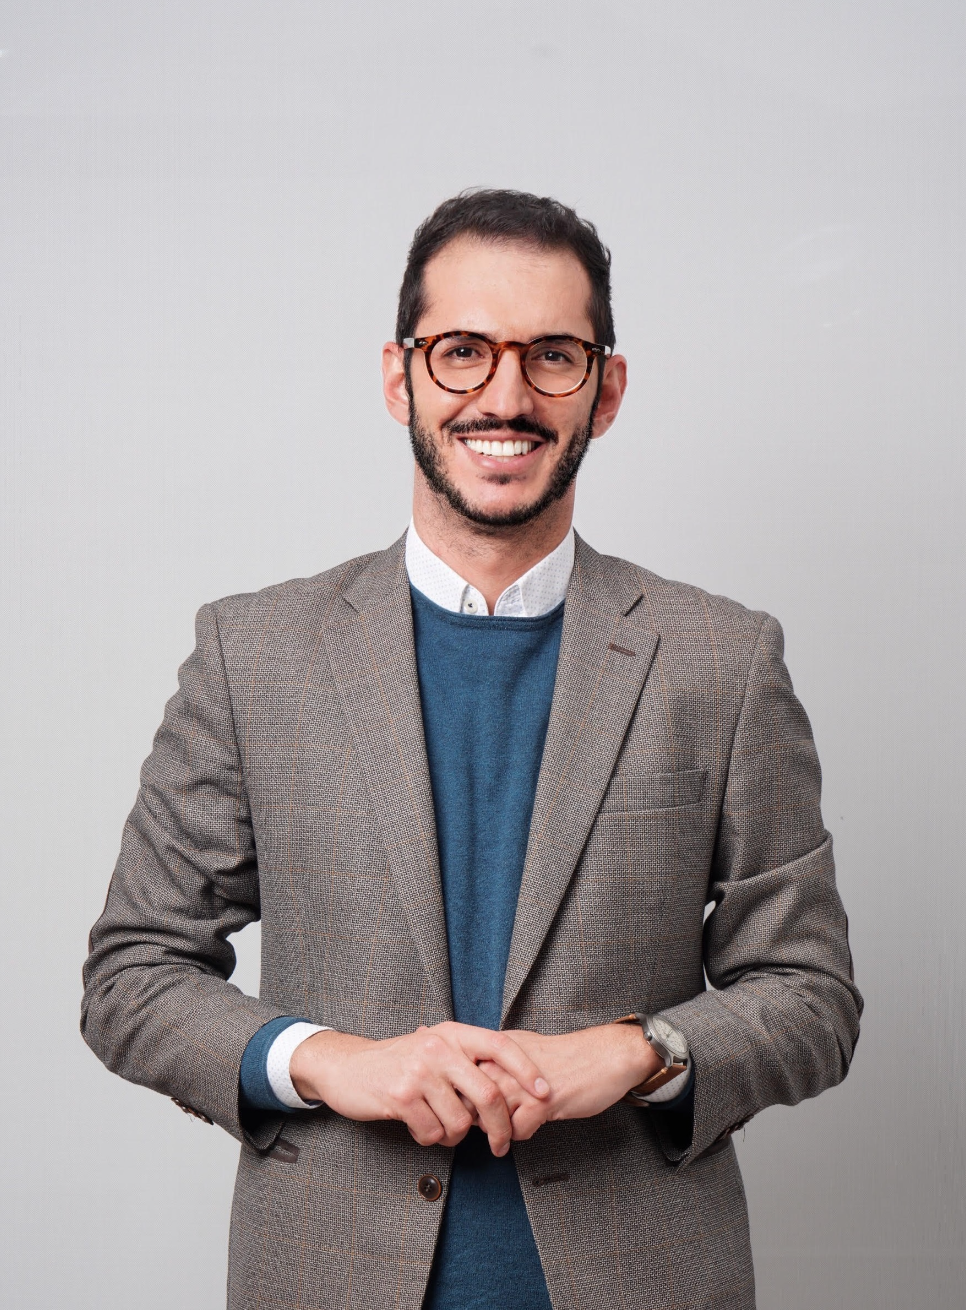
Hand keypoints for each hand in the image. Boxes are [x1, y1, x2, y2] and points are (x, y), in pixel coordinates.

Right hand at [289, 1022, 550, 1156]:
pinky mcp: (401, 1097)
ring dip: (455, 1136)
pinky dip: (431, 1139)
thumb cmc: (399, 1062)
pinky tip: (419, 1127)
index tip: (544, 1093)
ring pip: (461, 1122)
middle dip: (501, 1128)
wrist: (347, 1068)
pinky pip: (433, 1133)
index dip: (527, 1070)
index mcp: (452, 1033)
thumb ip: (465, 1061)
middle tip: (502, 1145)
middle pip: (489, 1094)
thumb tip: (512, 1089)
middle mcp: (438, 1047)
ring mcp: (419, 1071)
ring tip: (440, 1126)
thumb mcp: (434, 1048)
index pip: (501, 1045)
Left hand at [477, 1023, 660, 1140]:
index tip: (468, 1112)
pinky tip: (529, 1129)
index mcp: (500, 1048)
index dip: (462, 1099)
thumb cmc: (566, 1057)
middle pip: (470, 1100)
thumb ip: (499, 1067)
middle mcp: (505, 1063)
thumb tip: (473, 1089)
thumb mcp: (524, 1052)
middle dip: (474, 1120)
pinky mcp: (541, 1102)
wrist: (606, 1056)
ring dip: (495, 1132)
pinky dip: (520, 1135)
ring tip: (500, 1140)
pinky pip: (515, 1130)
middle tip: (482, 1132)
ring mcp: (521, 1083)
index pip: (463, 1077)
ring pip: (489, 1118)